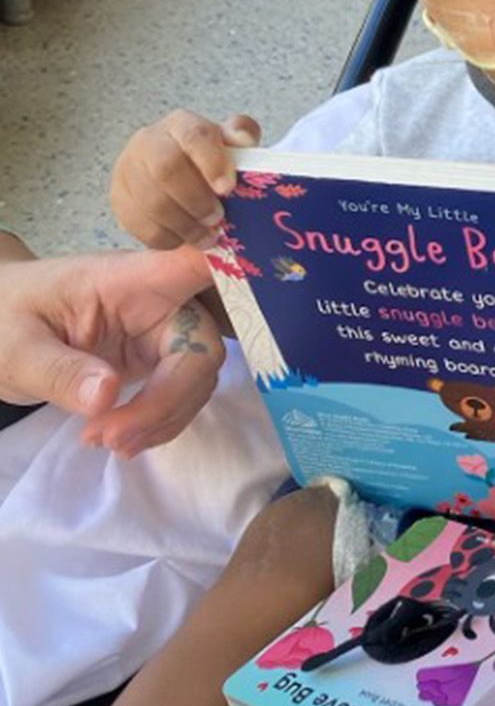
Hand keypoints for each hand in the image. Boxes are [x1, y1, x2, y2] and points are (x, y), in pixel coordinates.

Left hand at [0, 245, 225, 455]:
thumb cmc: (4, 318)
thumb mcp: (14, 346)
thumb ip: (59, 370)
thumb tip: (108, 396)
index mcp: (128, 279)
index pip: (194, 264)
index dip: (236, 273)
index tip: (258, 293)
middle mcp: (160, 301)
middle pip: (203, 344)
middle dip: (170, 398)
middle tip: (114, 437)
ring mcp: (163, 332)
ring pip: (198, 378)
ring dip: (162, 419)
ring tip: (106, 442)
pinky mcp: (159, 361)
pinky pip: (182, 394)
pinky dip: (159, 424)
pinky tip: (120, 438)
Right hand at [111, 109, 260, 247]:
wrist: (175, 173)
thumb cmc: (208, 159)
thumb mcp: (230, 143)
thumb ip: (242, 134)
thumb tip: (243, 138)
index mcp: (181, 125)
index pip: (193, 136)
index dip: (212, 162)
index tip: (227, 188)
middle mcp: (149, 142)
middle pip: (166, 170)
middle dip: (196, 200)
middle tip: (217, 217)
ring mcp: (128, 170)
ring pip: (152, 202)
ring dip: (185, 225)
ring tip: (208, 235)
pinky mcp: (119, 199)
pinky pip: (139, 225)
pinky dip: (167, 237)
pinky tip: (185, 238)